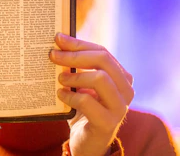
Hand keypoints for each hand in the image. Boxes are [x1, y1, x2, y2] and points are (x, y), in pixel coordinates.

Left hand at [50, 33, 133, 155]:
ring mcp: (120, 107)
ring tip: (59, 79)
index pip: (102, 52)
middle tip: (53, 55)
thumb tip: (58, 43)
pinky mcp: (108, 123)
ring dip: (74, 76)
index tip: (58, 38)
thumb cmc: (83, 108)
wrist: (86, 140)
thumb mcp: (82, 84)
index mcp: (121, 76)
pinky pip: (87, 101)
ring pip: (100, 78)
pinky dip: (70, 96)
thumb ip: (78, 67)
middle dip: (74, 55)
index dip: (79, 43)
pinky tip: (60, 95)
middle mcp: (126, 90)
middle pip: (103, 60)